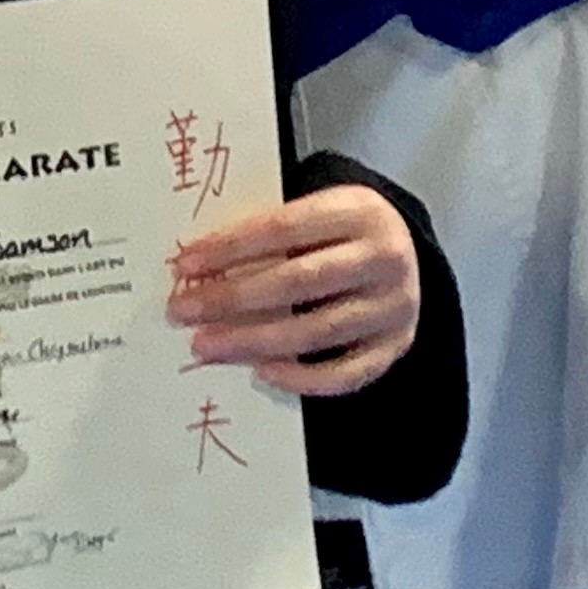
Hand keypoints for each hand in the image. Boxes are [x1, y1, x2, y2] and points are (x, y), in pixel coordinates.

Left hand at [168, 186, 417, 394]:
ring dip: (253, 341)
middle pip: (297, 282)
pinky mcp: (396, 347)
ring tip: (206, 346)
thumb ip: (271, 233)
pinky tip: (261, 371)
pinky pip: (346, 374)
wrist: (406, 254)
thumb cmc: (339, 232)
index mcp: (358, 210)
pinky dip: (301, 378)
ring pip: (317, 331)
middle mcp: (383, 258)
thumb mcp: (318, 212)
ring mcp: (395, 307)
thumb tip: (198, 268)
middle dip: (231, 299)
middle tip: (181, 312)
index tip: (183, 265)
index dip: (229, 247)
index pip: (283, 229)